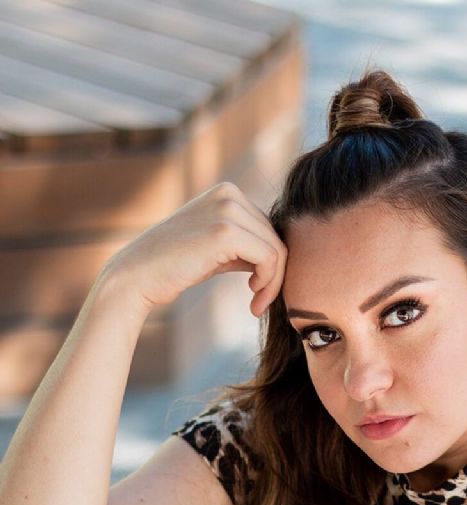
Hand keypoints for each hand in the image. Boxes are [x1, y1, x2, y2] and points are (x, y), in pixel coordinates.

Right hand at [102, 182, 286, 316]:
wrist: (136, 277)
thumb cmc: (176, 267)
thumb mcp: (218, 249)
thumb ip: (247, 245)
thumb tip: (284, 254)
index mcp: (227, 192)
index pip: (269, 228)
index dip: (271, 262)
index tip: (258, 289)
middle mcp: (229, 193)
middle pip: (276, 237)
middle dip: (275, 274)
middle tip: (260, 302)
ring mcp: (226, 209)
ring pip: (277, 249)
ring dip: (274, 283)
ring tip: (257, 304)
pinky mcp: (225, 232)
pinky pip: (270, 258)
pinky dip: (269, 283)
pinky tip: (253, 300)